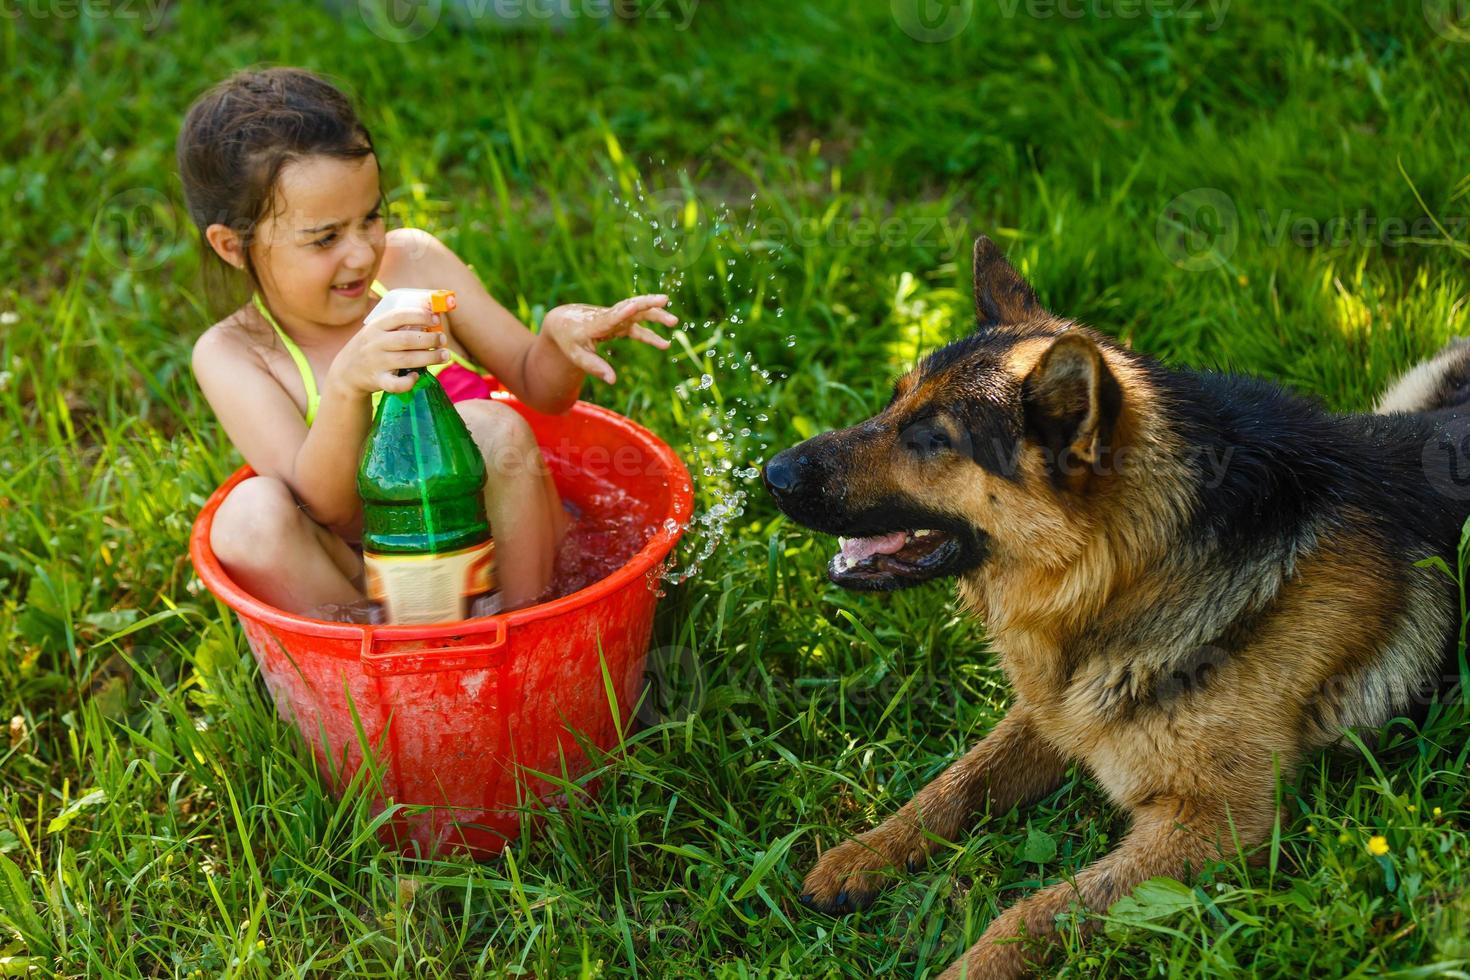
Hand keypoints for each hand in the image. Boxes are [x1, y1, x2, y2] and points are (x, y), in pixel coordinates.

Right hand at [326, 305, 449, 396]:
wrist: (346, 372)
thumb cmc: (372, 347)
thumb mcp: (378, 331)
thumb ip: (400, 324)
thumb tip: (433, 315)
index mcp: (376, 326)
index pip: (399, 315)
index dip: (420, 315)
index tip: (436, 317)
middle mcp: (375, 343)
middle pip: (407, 339)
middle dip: (429, 338)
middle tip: (442, 339)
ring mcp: (376, 362)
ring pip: (407, 360)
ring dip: (430, 357)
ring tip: (444, 355)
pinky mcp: (378, 381)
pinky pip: (396, 384)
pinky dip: (408, 381)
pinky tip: (416, 376)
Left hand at [543, 294, 676, 383]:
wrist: (565, 322)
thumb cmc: (569, 340)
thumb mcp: (577, 356)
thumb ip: (594, 367)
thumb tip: (612, 380)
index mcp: (595, 323)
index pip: (610, 316)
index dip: (622, 312)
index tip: (634, 306)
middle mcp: (608, 316)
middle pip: (629, 307)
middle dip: (647, 303)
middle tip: (664, 300)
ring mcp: (616, 317)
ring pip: (638, 312)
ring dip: (655, 314)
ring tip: (674, 321)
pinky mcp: (620, 322)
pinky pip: (638, 327)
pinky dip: (651, 333)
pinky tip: (665, 344)